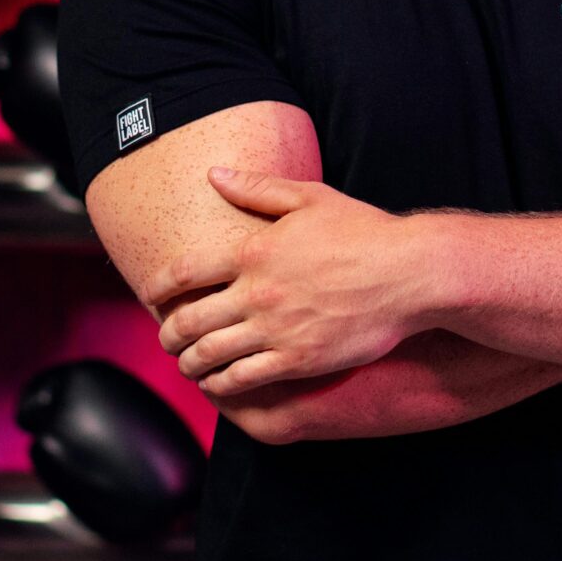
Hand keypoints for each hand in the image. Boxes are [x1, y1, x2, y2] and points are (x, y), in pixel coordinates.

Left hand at [153, 167, 446, 397]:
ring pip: (209, 355)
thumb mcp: (310, 198)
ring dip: (189, 363)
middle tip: (165, 339)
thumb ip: (257, 189)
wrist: (410, 273)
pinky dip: (220, 385)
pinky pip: (243, 379)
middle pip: (189, 320)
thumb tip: (214, 175)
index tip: (151, 296)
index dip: (159, 287)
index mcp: (254, 249)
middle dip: (168, 334)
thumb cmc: (364, 232)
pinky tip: (217, 384)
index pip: (185, 272)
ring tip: (186, 365)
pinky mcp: (298, 359)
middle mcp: (257, 292)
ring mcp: (276, 329)